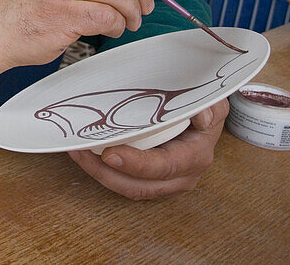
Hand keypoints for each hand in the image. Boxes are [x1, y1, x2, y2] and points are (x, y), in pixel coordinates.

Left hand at [66, 98, 229, 199]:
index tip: (110, 154)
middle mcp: (181, 176)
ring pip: (128, 188)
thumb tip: (203, 116)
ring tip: (77, 151)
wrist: (203, 117)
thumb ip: (209, 106)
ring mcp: (165, 183)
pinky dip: (102, 171)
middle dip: (106, 173)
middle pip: (139, 186)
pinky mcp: (150, 181)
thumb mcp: (213, 101)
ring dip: (98, 173)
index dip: (136, 164)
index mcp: (195, 157)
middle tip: (82, 152)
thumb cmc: (204, 108)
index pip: (163, 167)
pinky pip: (124, 182)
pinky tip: (84, 154)